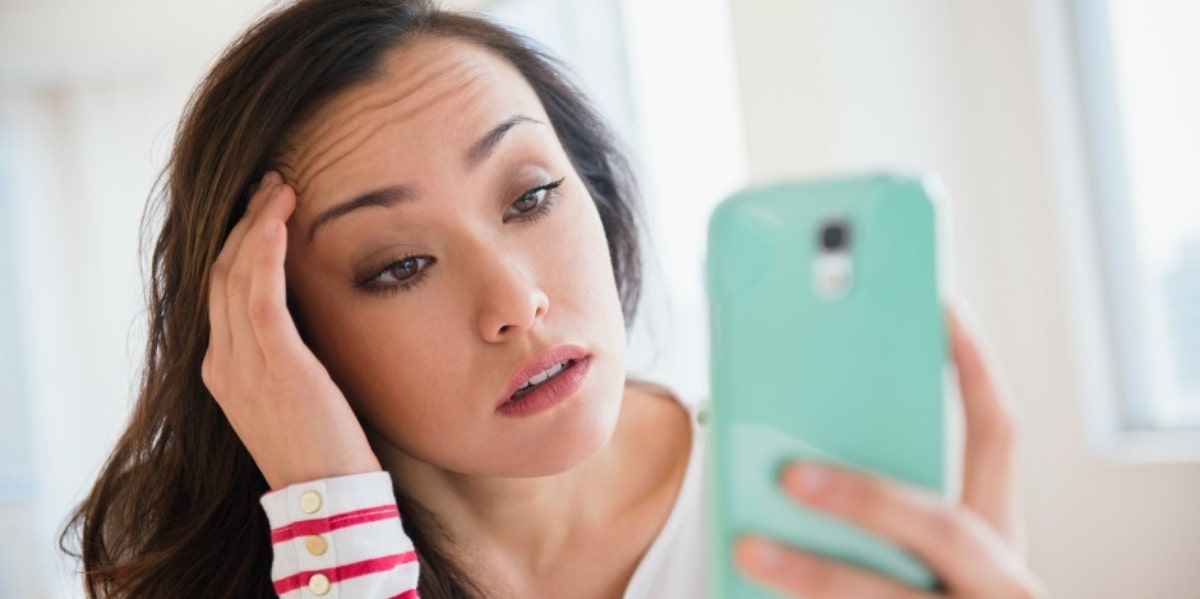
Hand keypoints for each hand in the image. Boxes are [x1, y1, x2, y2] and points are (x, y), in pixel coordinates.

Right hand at [202, 171, 381, 489]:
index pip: (222, 290)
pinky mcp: (274, 365)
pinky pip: (259, 295)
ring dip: (257, 223)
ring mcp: (242, 365)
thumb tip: (308, 314)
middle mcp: (223, 362)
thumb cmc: (323, 446)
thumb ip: (287, 353)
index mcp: (224, 369)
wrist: (327, 495)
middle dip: (244, 222)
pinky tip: (279, 219)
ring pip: (235, 274)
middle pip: (222, 273)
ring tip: (281, 187)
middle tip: (272, 184)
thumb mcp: (295, 392)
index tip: (265, 209)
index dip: (240, 243)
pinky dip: (265, 251)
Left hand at [734, 308, 1045, 597]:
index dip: (974, 368)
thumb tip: (788, 445)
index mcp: (995, 536)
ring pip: (887, 598)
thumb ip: (887, 503)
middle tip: (791, 474)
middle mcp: (996, 581)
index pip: (998, 437)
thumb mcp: (927, 554)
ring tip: (746, 550)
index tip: (937, 305)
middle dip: (867, 497)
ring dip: (814, 575)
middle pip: (943, 525)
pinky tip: (742, 586)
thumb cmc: (926, 592)